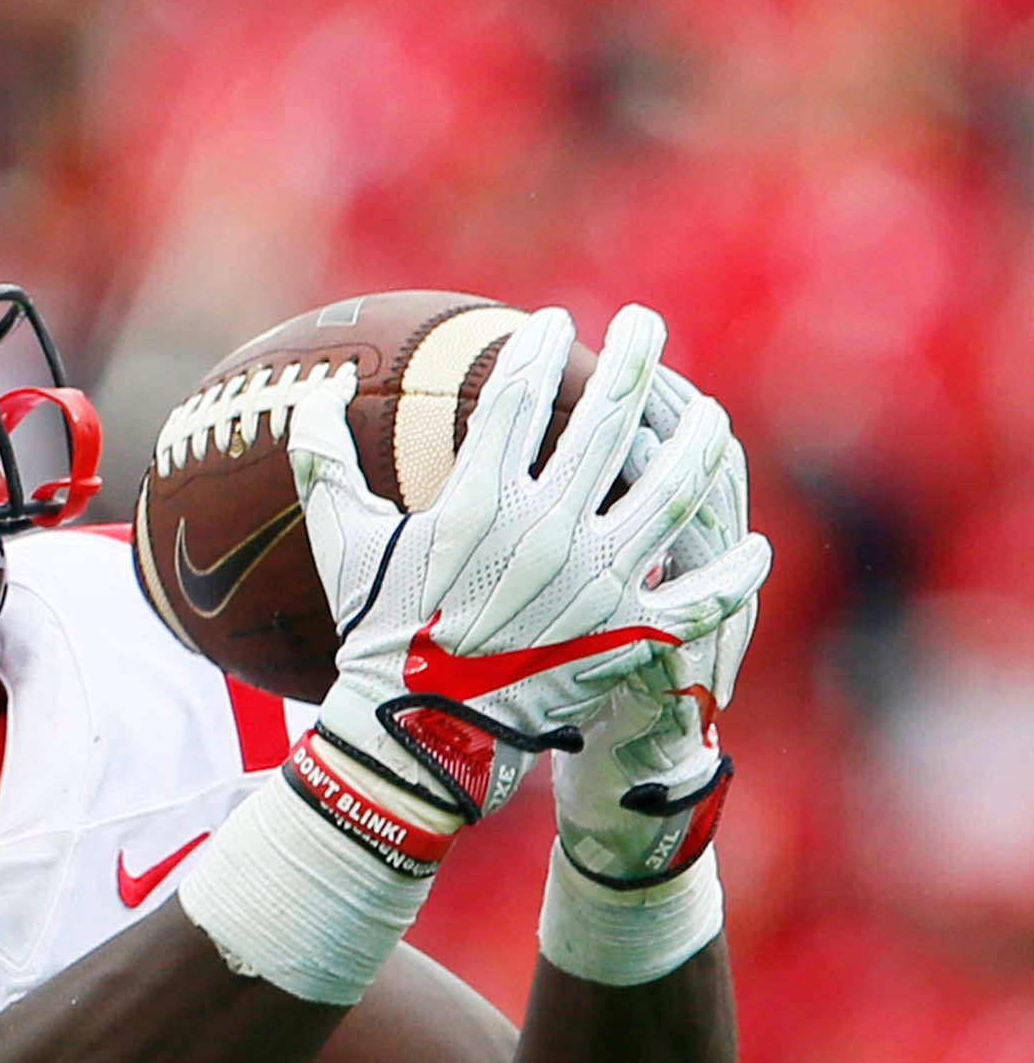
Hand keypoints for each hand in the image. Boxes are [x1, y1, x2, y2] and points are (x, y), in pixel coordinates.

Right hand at [280, 306, 765, 874]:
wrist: (417, 739)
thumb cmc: (376, 640)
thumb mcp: (342, 549)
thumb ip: (325, 467)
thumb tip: (308, 396)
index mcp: (480, 504)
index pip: (519, 397)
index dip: (538, 349)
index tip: (551, 322)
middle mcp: (550, 531)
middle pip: (610, 421)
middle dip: (633, 358)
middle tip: (644, 324)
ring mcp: (599, 583)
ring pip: (674, 491)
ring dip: (699, 442)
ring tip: (709, 414)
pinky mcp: (630, 635)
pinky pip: (701, 597)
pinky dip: (734, 573)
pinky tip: (753, 546)